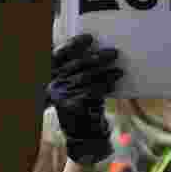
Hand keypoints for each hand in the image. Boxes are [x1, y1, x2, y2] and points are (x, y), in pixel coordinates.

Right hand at [47, 34, 122, 164]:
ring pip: (87, 78)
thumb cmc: (78, 105)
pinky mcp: (71, 106)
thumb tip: (97, 51)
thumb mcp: (73, 87)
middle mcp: (52, 83)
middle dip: (98, 58)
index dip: (74, 44)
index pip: (60, 54)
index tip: (90, 37)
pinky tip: (115, 83)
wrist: (80, 134)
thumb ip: (79, 71)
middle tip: (114, 53)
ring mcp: (60, 95)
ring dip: (106, 72)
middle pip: (78, 65)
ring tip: (120, 69)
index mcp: (50, 75)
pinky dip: (105, 86)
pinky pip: (92, 92)